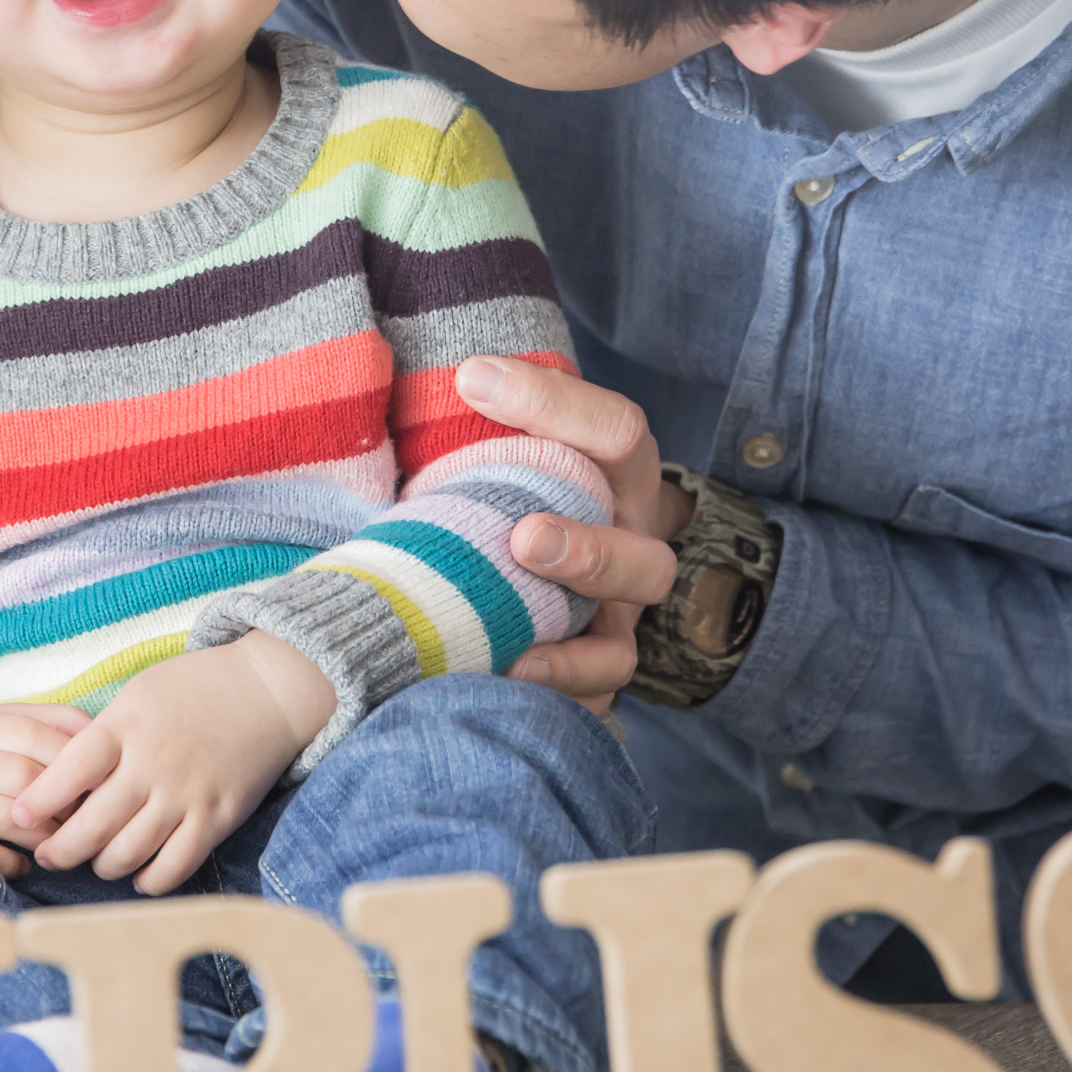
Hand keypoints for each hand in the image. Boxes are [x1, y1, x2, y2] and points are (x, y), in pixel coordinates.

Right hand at [0, 704, 92, 876]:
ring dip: (48, 835)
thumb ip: (43, 719)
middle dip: (65, 800)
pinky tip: (27, 859)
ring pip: (10, 820)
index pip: (34, 736)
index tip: (99, 777)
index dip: (73, 759)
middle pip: (25, 778)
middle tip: (87, 814)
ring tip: (63, 839)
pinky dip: (17, 862)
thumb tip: (97, 728)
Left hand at [10, 634, 336, 894]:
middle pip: (93, 825)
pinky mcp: (217, 818)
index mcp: (127, 727)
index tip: (18, 815)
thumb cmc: (192, 689)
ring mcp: (187, 795)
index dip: (39, 800)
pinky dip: (149, 880)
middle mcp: (154, 764)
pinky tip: (139, 873)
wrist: (265, 690)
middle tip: (47, 855)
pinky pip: (174, 867)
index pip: (70, 771)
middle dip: (61, 849)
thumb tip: (58, 783)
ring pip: (128, 854)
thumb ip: (101, 737)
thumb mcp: (137, 696)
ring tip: (95, 860)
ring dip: (102, 866)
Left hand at [455, 356, 682, 716]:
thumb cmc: (500, 484)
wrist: (517, 558)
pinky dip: (553, 697)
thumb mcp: (499, 441)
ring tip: (511, 647)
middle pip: (644, 557)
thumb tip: (427, 368)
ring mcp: (611, 621)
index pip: (616, 430)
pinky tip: (506, 679)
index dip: (553, 402)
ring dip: (571, 648)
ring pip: (620, 646)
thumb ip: (476, 412)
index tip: (470, 377)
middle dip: (589, 552)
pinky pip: (588, 703)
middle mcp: (625, 551)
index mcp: (614, 479)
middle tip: (524, 538)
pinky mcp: (587, 673)